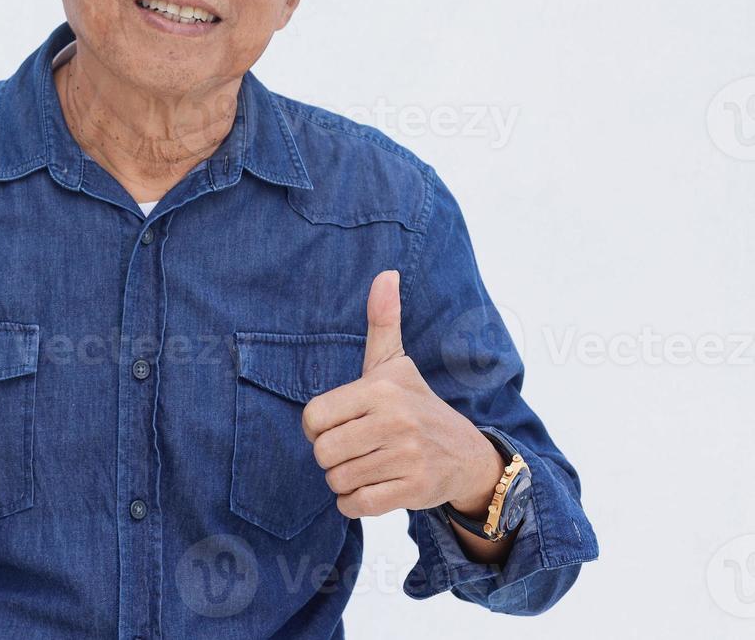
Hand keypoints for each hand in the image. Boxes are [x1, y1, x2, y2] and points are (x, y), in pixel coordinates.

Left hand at [301, 270, 503, 519]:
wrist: (466, 454)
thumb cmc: (417, 405)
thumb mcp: (395, 364)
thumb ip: (383, 321)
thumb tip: (386, 273)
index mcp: (381, 389)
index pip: (313, 418)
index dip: (317, 427)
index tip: (339, 424)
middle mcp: (395, 421)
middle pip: (322, 452)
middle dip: (330, 456)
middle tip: (353, 449)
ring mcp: (407, 457)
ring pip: (338, 480)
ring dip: (344, 480)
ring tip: (366, 465)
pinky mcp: (414, 490)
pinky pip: (357, 505)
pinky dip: (354, 503)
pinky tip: (371, 488)